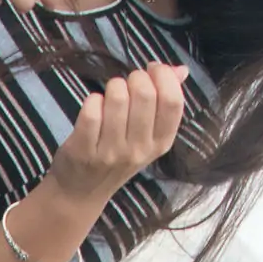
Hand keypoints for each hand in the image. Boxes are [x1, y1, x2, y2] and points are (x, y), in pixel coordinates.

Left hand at [45, 61, 187, 202]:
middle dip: (135, 77)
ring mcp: (111, 152)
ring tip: (110, 96)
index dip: (163, 76)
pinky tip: (93, 108)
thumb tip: (181, 70)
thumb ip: (164, 102)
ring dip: (113, 87)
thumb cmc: (117, 156)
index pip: (173, 102)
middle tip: (127, 84)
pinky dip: (92, 100)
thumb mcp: (147, 136)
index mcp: (161, 143)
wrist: (81, 192)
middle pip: (145, 94)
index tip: (152, 70)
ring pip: (117, 98)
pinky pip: (91, 110)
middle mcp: (139, 150)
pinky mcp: (84, 149)